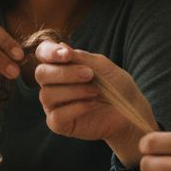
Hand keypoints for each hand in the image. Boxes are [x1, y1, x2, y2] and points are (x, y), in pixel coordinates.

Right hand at [33, 41, 154, 145]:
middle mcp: (52, 84)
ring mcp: (53, 105)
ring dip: (73, 91)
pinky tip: (91, 104)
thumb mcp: (103, 67)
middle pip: (41, 73)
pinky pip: (56, 116)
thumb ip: (82, 58)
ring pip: (47, 94)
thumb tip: (60, 45)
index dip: (49, 52)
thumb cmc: (116, 87)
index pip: (43, 53)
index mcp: (60, 66)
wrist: (130, 113)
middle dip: (64, 73)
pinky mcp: (58, 124)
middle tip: (89, 75)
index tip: (67, 55)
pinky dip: (75, 108)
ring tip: (95, 91)